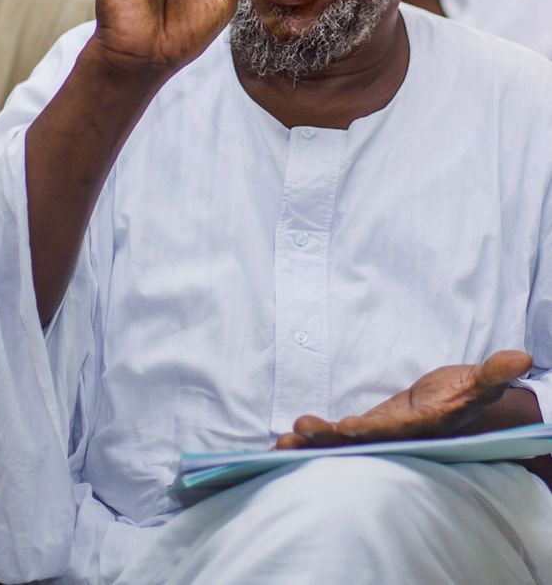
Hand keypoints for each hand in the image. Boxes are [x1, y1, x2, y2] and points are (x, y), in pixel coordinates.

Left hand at [274, 350, 532, 448]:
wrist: (453, 405)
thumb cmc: (466, 393)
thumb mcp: (480, 382)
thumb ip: (494, 372)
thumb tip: (520, 357)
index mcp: (420, 427)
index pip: (394, 430)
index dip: (371, 430)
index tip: (347, 426)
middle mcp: (396, 438)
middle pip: (359, 443)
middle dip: (328, 440)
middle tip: (298, 434)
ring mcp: (378, 436)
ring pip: (341, 444)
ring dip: (312, 443)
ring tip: (281, 443)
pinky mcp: (365, 429)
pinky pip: (335, 437)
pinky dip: (313, 438)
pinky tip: (285, 441)